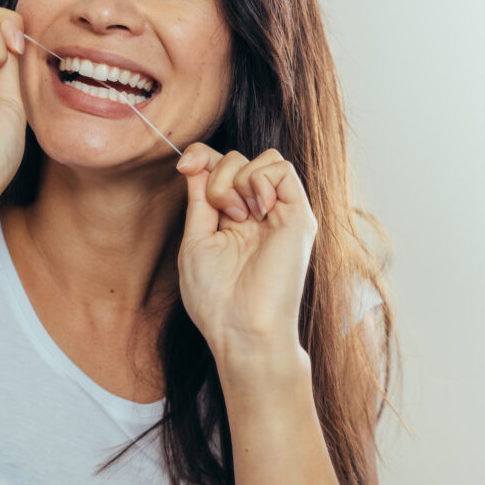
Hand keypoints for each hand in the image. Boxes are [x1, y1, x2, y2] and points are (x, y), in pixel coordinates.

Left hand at [175, 143, 317, 364]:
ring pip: (264, 157)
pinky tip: (257, 210)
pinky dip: (261, 180)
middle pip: (238, 157)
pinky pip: (282, 169)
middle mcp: (259, 211)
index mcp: (234, 217)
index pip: (221, 166)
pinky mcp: (299, 215)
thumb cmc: (216, 297)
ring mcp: (280, 212)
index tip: (185, 165)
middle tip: (221, 214)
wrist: (243, 328)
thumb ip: (200, 198)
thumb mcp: (196, 239)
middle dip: (218, 175)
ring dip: (239, 179)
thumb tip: (195, 161)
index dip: (202, 156)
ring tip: (239, 216)